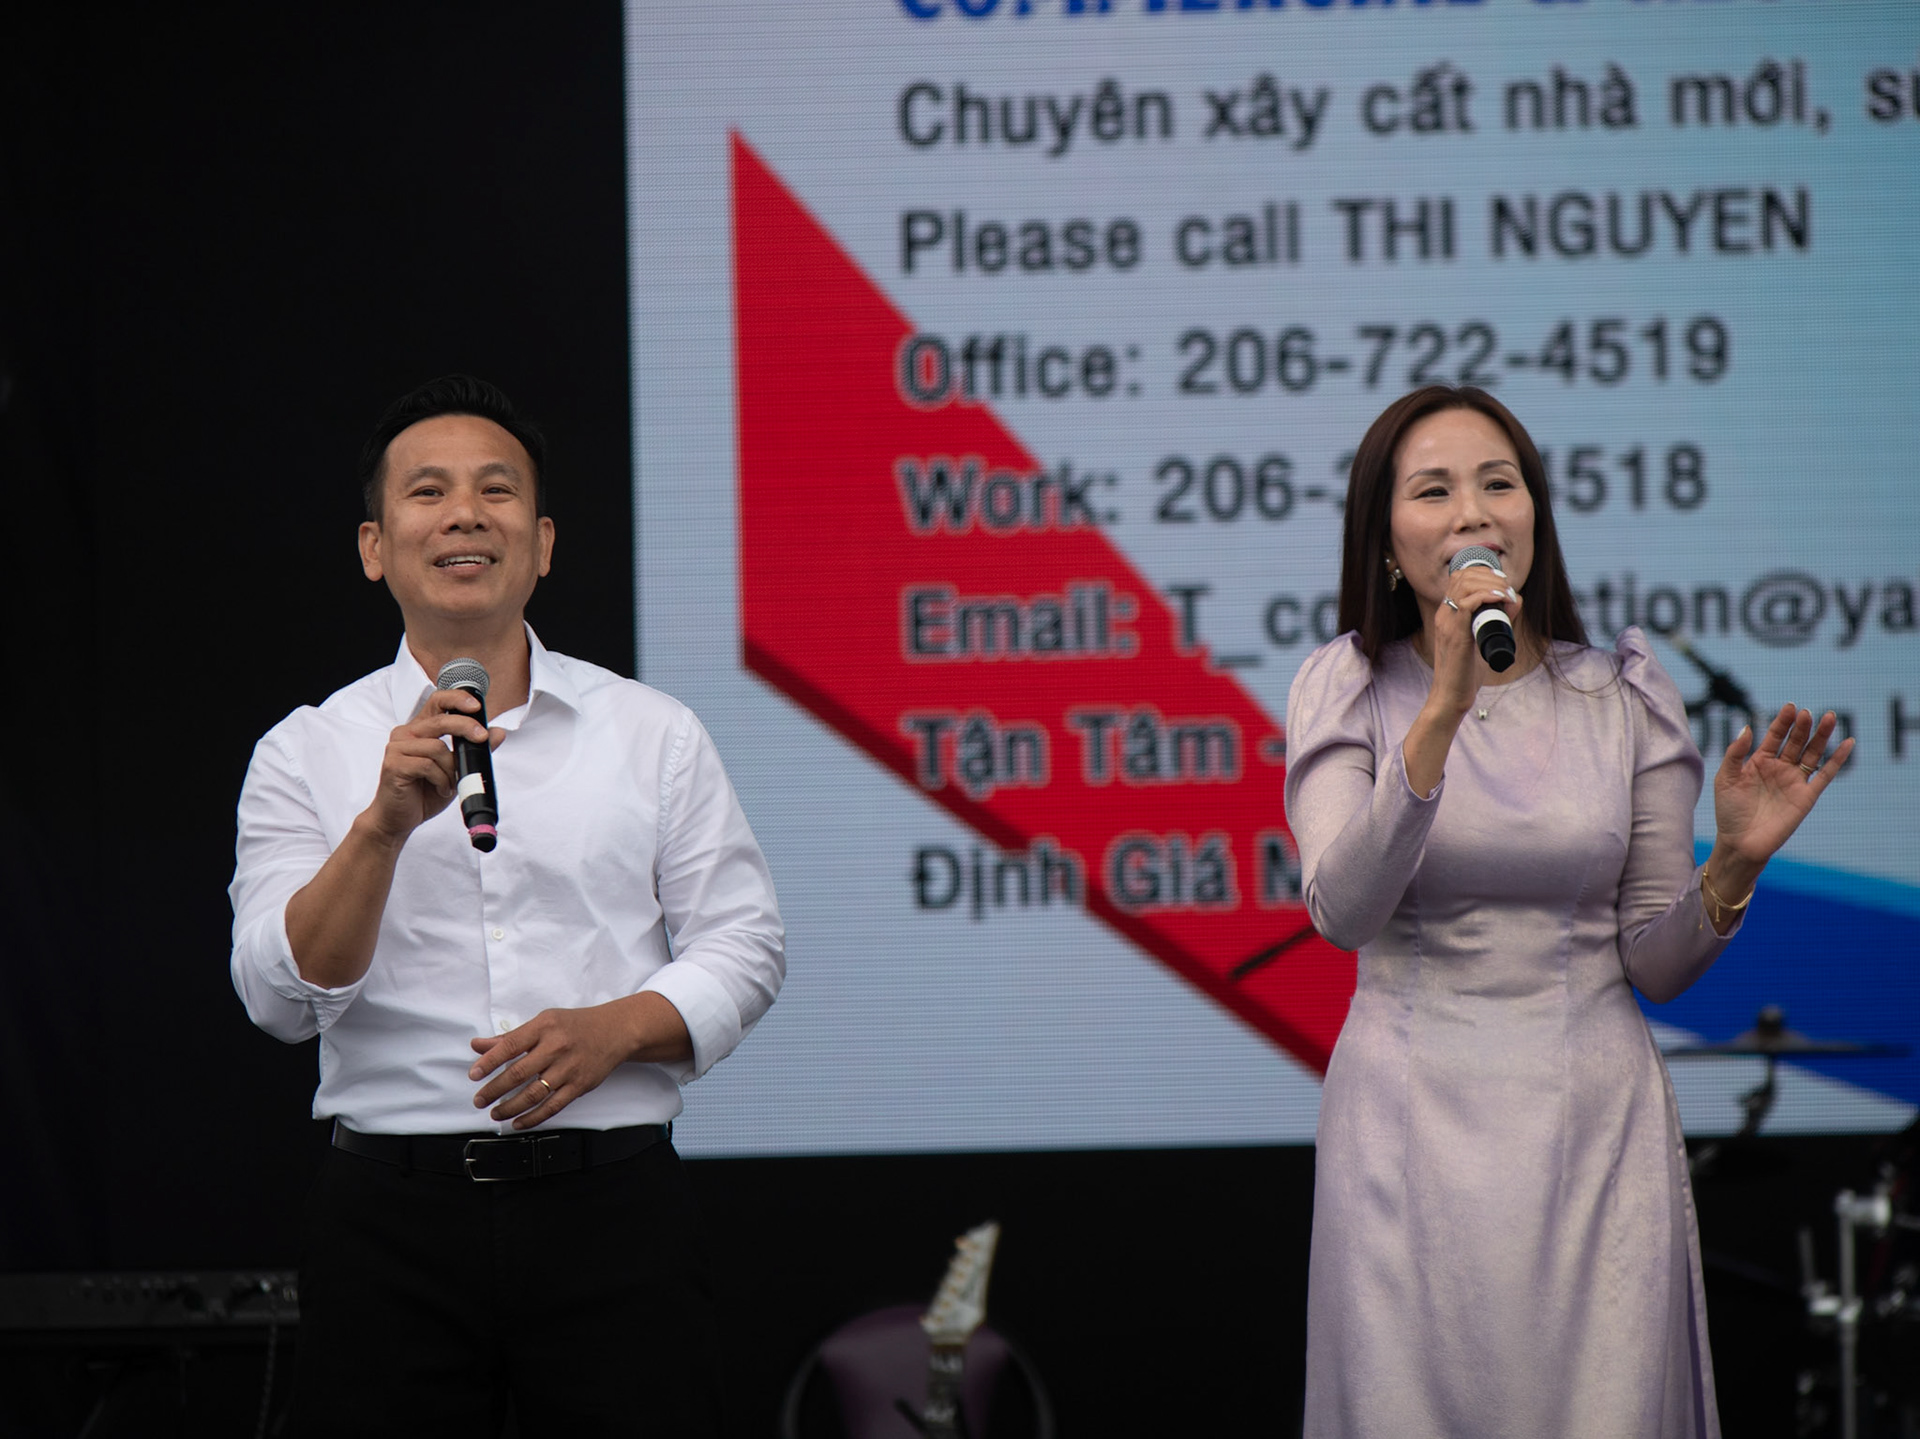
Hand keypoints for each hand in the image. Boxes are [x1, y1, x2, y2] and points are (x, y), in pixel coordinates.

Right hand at [364, 688, 502, 843]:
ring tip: (451, 784)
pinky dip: (441, 780)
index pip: (437, 701)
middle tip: (482, 738)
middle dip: (466, 728)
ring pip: (437, 747)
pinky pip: (428, 766)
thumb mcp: (455, 769)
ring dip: (451, 769)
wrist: (398, 819)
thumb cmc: (424, 792)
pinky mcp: (394, 765)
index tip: (476, 706)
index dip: (456, 699)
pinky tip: (441, 789)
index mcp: (420, 729)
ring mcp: (397, 749)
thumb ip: (473, 749)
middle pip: (440, 720)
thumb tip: (498, 732)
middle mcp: (405, 734)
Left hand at [469, 998, 675, 1128]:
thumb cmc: (575, 1025)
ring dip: (510, 1107)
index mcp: (544, 1027)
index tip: (474, 1075)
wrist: (616, 1031)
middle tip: (479, 1100)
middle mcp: (556, 1047)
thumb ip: (511, 1037)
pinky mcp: (580, 1085)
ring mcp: (569, 1068)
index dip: (489, 1061)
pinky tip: (518, 1122)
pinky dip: (533, 1117)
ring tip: (495, 1113)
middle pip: (519, 1072)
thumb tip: (478, 1046)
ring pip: (534, 1093)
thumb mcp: (544, 1022)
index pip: (510, 1045)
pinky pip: (553, 1106)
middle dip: (494, 1089)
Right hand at [1425, 568, 1521, 717]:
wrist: (1451, 696)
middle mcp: (1444, 615)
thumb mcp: (1482, 641)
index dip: (1482, 573)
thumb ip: (1496, 620)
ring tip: (1505, 593)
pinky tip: (1500, 599)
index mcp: (1447, 615)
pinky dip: (1487, 596)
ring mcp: (1447, 623)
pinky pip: (1468, 603)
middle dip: (1489, 576)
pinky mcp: (1455, 634)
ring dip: (1490, 584)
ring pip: (1465, 585)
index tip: (1501, 582)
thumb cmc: (1466, 673)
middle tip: (1507, 588)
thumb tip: (1514, 600)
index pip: (1459, 577)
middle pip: (1462, 576)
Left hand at [1713, 704, 1852, 870]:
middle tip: (1807, 712)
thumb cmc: (1729, 811)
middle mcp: (1779, 768)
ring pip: (1812, 753)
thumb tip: (1748, 727)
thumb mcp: (1726, 778)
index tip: (1790, 707)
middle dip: (1802, 726)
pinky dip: (1838, 759)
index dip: (1782, 722)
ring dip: (1821, 736)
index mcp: (1759, 761)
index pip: (1774, 736)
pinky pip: (1826, 775)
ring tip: (1830, 717)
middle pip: (1795, 741)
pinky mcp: (1807, 796)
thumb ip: (1735, 753)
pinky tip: (1848, 743)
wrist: (1741, 842)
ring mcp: (1794, 781)